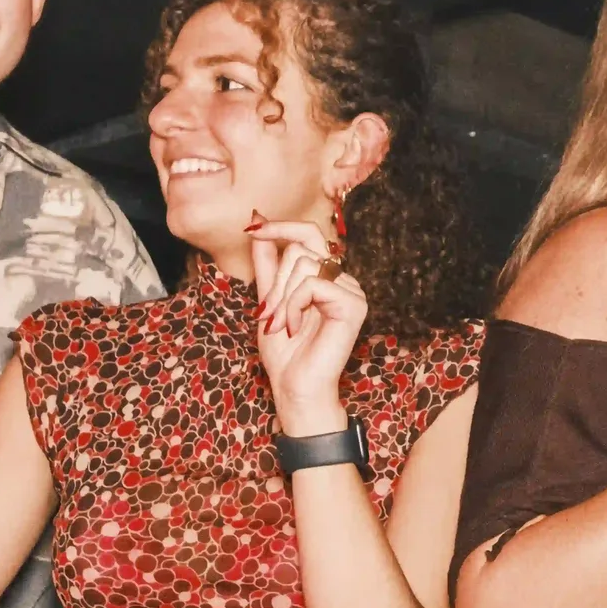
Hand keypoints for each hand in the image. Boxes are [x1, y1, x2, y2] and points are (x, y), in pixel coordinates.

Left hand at [249, 215, 366, 434]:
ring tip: (284, 326)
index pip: (308, 234)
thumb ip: (266, 261)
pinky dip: (293, 305)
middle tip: (272, 315)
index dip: (280, 227)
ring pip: (304, 264)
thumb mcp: (268, 298)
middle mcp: (344, 280)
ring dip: (282, 298)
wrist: (295, 388)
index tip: (252, 226)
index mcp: (328, 277)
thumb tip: (257, 219)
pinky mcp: (354, 305)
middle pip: (300, 249)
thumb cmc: (285, 352)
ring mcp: (352, 291)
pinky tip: (296, 328)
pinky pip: (312, 284)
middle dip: (276, 281)